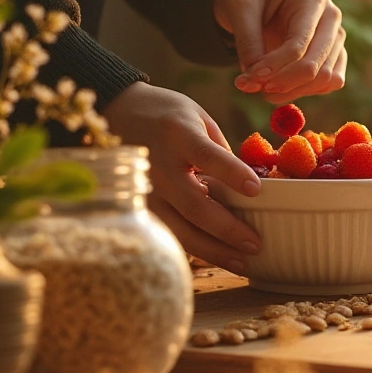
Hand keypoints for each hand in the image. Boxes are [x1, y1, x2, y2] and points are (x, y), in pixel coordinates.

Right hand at [103, 82, 261, 272]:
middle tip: (255, 244)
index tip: (256, 190)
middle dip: (227, 228)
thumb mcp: (198, 118)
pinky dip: (193, 248)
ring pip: (178, 228)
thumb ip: (220, 151)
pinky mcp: (137, 207)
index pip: (208, 156)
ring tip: (241, 262)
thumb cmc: (166, 114)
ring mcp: (144, 190)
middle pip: (194, 204)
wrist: (114, 110)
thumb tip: (245, 188)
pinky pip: (167, 232)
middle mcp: (158, 165)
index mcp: (179, 135)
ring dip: (212, 250)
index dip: (232, 174)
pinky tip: (215, 257)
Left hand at [214, 0, 347, 103]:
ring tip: (261, 88)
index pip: (299, 46)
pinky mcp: (333, 53)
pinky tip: (279, 87)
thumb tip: (253, 81)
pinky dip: (305, 90)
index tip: (245, 81)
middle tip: (250, 88)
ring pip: (326, 80)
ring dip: (294, 91)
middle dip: (283, 84)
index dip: (273, 68)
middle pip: (318, 67)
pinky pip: (328, 83)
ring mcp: (335, 37)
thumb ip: (247, 41)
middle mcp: (331, 19)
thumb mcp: (239, 4)